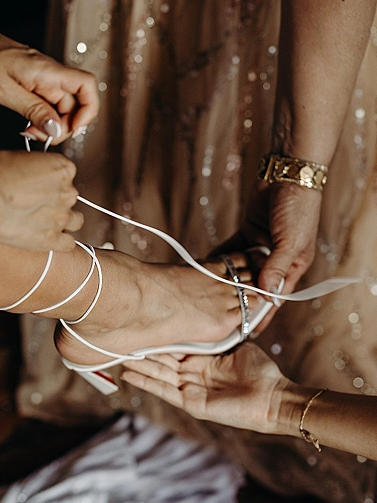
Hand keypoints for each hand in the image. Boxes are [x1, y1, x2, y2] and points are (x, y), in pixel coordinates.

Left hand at [0, 20, 98, 142]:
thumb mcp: (3, 91)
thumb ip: (33, 110)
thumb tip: (57, 128)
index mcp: (46, 70)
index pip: (86, 86)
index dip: (88, 110)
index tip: (72, 129)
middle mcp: (47, 73)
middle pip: (74, 103)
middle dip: (63, 125)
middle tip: (39, 137)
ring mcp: (39, 77)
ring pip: (59, 106)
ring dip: (49, 124)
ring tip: (28, 132)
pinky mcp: (29, 82)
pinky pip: (44, 103)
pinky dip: (39, 117)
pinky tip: (25, 124)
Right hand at [0, 150, 82, 250]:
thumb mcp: (19, 156)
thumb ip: (35, 167)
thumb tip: (31, 173)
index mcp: (63, 169)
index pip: (66, 175)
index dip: (51, 181)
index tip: (39, 184)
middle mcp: (67, 193)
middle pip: (69, 198)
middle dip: (55, 201)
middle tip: (35, 203)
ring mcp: (61, 218)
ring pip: (75, 221)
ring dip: (63, 221)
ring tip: (44, 221)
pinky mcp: (51, 240)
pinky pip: (68, 244)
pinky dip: (62, 242)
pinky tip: (49, 239)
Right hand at [122, 343, 288, 433]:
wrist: (272, 396)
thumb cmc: (260, 371)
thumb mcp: (236, 345)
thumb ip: (217, 335)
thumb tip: (205, 315)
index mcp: (203, 360)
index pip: (174, 348)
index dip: (158, 339)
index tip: (141, 327)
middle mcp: (193, 374)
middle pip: (162, 362)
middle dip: (143, 352)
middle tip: (121, 341)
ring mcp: (190, 389)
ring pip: (159, 376)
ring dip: (140, 367)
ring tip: (119, 358)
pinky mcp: (192, 403)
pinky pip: (165, 392)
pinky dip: (147, 384)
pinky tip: (130, 376)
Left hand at [213, 181, 321, 329]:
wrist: (288, 173)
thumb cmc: (297, 207)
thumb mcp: (290, 241)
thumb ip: (276, 268)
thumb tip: (267, 295)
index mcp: (293, 265)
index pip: (274, 297)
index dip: (260, 313)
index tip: (246, 329)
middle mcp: (276, 259)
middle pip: (255, 285)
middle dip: (240, 300)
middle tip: (220, 316)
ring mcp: (261, 246)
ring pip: (241, 269)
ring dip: (228, 280)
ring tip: (208, 298)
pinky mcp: (248, 233)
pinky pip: (232, 251)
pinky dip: (221, 259)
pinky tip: (205, 270)